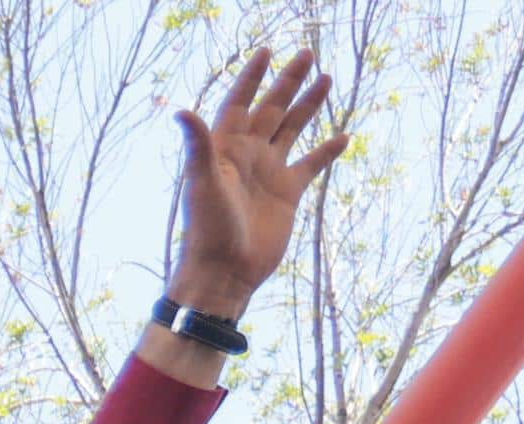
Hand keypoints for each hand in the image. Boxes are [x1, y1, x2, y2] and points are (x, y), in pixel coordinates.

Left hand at [168, 47, 349, 312]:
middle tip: (308, 53)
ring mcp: (269, 172)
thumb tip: (181, 111)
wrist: (225, 271)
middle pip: (271, 108)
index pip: (239, 102)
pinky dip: (326, 151)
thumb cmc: (207, 229)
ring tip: (326, 78)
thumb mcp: (202, 184)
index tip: (266, 51)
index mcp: (225, 148)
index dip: (252, 77)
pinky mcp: (287, 193)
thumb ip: (197, 146)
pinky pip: (311, 164)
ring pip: (292, 129)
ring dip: (309, 105)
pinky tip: (343, 136)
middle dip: (288, 81)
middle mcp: (248, 155)